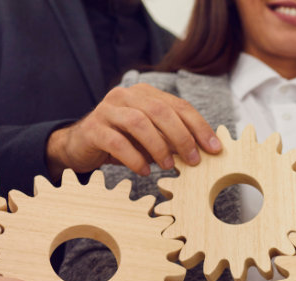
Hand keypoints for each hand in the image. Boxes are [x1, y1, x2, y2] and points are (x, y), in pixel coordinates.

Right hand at [45, 83, 221, 180]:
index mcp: (145, 94)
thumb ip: (173, 139)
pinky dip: (134, 158)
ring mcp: (107, 110)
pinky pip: (117, 142)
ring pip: (139, 123)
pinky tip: (144, 171)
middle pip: (160, 111)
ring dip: (159, 147)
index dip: (199, 127)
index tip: (215, 148)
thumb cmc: (123, 142)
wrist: (81, 145)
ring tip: (169, 166)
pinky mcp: (93, 128)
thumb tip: (205, 151)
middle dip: (182, 137)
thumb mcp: (152, 139)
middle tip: (193, 160)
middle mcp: (126, 96)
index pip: (179, 106)